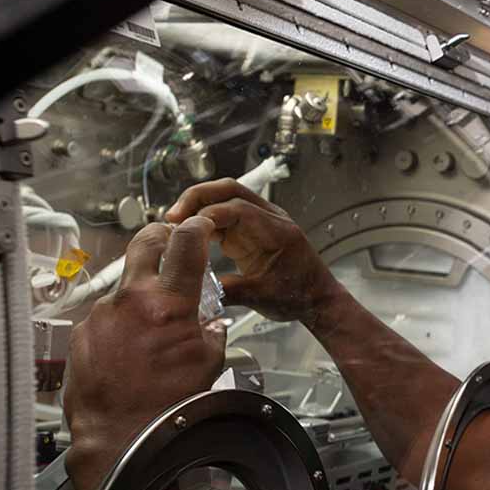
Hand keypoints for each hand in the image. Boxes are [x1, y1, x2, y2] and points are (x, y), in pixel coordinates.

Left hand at [64, 218, 226, 489]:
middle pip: (144, 243)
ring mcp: (103, 314)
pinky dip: (121, 325)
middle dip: (160, 237)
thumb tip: (209, 322)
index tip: (199, 227)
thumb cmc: (168, 407)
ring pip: (125, 287)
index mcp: (170, 304)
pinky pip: (107, 317)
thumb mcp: (209, 363)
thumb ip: (211, 332)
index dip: (196, 228)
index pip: (186, 244)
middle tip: (169, 242)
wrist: (122, 437)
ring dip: (141, 295)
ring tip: (151, 327)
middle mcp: (132, 300)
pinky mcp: (83, 332)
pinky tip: (129, 350)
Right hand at [165, 178, 338, 323]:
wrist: (318, 298)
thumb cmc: (298, 295)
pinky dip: (204, 219)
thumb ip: (229, 290)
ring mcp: (260, 221)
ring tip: (174, 223)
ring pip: (225, 198)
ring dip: (198, 205)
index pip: (238, 209)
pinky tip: (187, 233)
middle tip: (172, 216)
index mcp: (278, 231)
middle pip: (230, 191)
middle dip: (198, 197)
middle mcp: (270, 218)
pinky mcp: (251, 229)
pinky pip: (224, 214)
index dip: (207, 214)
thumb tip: (195, 289)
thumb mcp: (262, 297)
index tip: (182, 227)